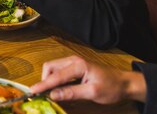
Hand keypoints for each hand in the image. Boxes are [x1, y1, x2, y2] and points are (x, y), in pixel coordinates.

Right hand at [31, 55, 146, 103]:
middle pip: (50, 67)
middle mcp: (73, 60)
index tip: (32, 92)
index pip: (55, 76)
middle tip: (43, 95)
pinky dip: (55, 80)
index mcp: (78, 65)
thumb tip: (53, 95)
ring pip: (53, 69)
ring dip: (49, 80)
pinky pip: (59, 72)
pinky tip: (58, 89)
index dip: (43, 85)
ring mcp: (73, 63)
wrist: (124, 83)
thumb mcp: (92, 93)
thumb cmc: (111, 88)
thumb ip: (71, 93)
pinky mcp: (74, 67)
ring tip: (51, 93)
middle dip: (44, 80)